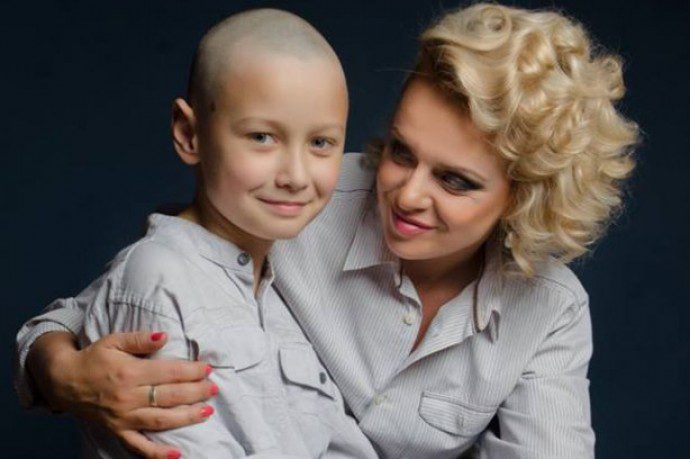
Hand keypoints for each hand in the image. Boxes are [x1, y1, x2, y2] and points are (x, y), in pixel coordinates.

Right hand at [27, 331, 216, 458]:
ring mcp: (123, 417)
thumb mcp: (113, 340)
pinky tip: (177, 454)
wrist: (63, 380)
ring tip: (207, 412)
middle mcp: (128, 397)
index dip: (191, 371)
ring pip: (160, 420)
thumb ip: (140, 339)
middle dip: (195, 392)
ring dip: (186, 417)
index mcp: (130, 373)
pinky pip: (138, 446)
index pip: (169, 373)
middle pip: (169, 396)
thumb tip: (165, 336)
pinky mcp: (117, 430)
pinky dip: (157, 453)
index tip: (208, 369)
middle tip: (214, 389)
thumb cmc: (93, 357)